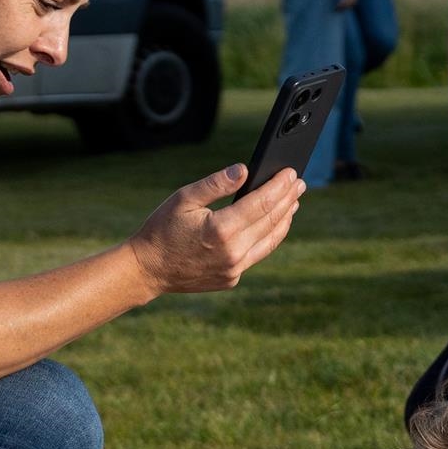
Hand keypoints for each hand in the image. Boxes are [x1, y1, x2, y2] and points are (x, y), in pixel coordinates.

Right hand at [126, 164, 302, 294]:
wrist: (148, 269)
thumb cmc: (162, 229)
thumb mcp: (184, 199)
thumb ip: (216, 184)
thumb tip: (244, 170)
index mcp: (221, 230)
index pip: (262, 202)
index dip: (279, 185)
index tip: (291, 173)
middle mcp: (233, 252)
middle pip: (271, 220)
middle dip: (287, 199)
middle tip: (299, 182)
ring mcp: (234, 269)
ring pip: (270, 240)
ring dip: (284, 219)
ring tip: (293, 202)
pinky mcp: (232, 278)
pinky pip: (257, 254)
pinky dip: (269, 237)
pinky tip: (273, 224)